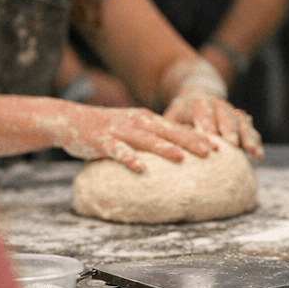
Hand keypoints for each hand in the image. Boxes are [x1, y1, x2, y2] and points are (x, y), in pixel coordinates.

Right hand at [43, 102, 215, 172]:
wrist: (71, 120)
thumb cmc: (106, 128)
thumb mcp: (132, 128)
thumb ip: (151, 136)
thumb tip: (176, 151)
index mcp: (146, 119)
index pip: (176, 127)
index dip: (197, 134)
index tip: (218, 144)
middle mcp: (137, 122)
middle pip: (167, 131)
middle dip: (189, 140)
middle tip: (210, 151)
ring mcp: (120, 131)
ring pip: (146, 139)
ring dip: (163, 148)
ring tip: (180, 157)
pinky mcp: (103, 140)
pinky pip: (118, 151)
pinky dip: (129, 158)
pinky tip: (140, 168)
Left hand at [164, 91, 264, 160]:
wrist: (198, 94)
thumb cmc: (181, 113)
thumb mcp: (172, 117)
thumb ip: (175, 129)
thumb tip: (179, 144)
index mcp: (199, 102)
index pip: (204, 111)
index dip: (208, 124)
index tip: (210, 139)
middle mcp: (218, 104)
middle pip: (226, 116)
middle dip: (230, 130)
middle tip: (233, 145)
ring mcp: (231, 111)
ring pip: (242, 122)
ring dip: (248, 136)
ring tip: (252, 152)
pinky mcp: (240, 119)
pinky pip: (250, 129)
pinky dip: (255, 141)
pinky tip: (258, 155)